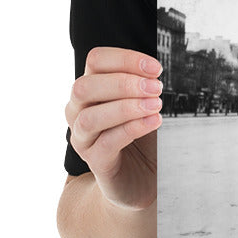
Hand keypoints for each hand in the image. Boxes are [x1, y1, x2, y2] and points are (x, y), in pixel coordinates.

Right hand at [65, 47, 162, 209]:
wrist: (141, 178)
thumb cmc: (143, 136)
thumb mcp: (145, 104)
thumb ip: (146, 85)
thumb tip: (159, 71)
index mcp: (91, 89)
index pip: (95, 61)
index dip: (125, 59)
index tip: (156, 67)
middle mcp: (78, 110)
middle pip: (86, 86)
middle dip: (124, 83)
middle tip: (157, 87)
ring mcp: (83, 138)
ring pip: (90, 117)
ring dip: (126, 107)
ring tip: (156, 105)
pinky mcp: (95, 161)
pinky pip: (106, 142)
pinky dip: (132, 128)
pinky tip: (154, 122)